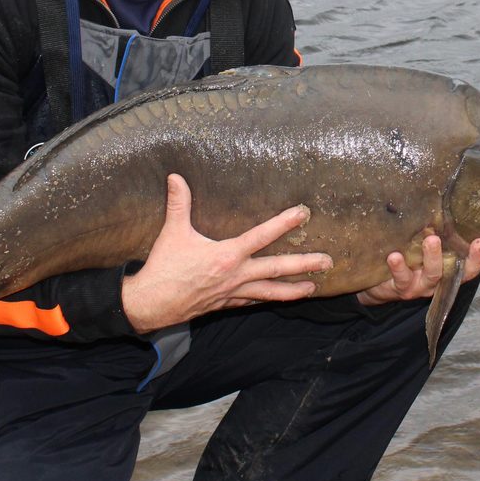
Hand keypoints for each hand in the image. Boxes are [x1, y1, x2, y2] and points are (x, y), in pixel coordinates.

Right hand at [121, 173, 333, 333]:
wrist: (151, 304)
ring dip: (293, 290)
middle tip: (328, 262)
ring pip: (270, 292)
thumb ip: (178, 203)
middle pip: (277, 269)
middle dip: (304, 265)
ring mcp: (233, 292)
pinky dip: (267, 298)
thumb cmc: (164, 267)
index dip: (284, 223)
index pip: (262, 236)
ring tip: (313, 287)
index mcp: (227, 255)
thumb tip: (175, 176)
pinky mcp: (226, 303)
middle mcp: (236, 275)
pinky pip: (253, 301)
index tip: (304, 214)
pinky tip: (276, 298)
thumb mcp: (173, 232)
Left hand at [355, 233, 479, 306]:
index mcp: (458, 266)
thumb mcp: (436, 242)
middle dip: (475, 258)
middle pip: (466, 271)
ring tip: (431, 239)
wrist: (383, 284)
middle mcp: (446, 278)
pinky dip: (399, 266)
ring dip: (434, 257)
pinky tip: (395, 254)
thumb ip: (451, 227)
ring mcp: (424, 284)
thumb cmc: (415, 257)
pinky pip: (401, 277)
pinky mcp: (402, 286)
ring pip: (434, 273)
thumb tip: (470, 196)